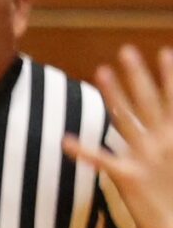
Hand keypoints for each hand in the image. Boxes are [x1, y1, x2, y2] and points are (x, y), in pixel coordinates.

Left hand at [67, 44, 172, 227]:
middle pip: (149, 101)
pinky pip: (102, 160)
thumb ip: (170, 137)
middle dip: (138, 75)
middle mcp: (165, 142)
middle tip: (126, 50)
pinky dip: (83, 151)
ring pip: (126, 119)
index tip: (166, 52)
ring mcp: (146, 157)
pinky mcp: (128, 177)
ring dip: (113, 94)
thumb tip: (167, 124)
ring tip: (101, 71)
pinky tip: (65, 142)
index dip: (171, 77)